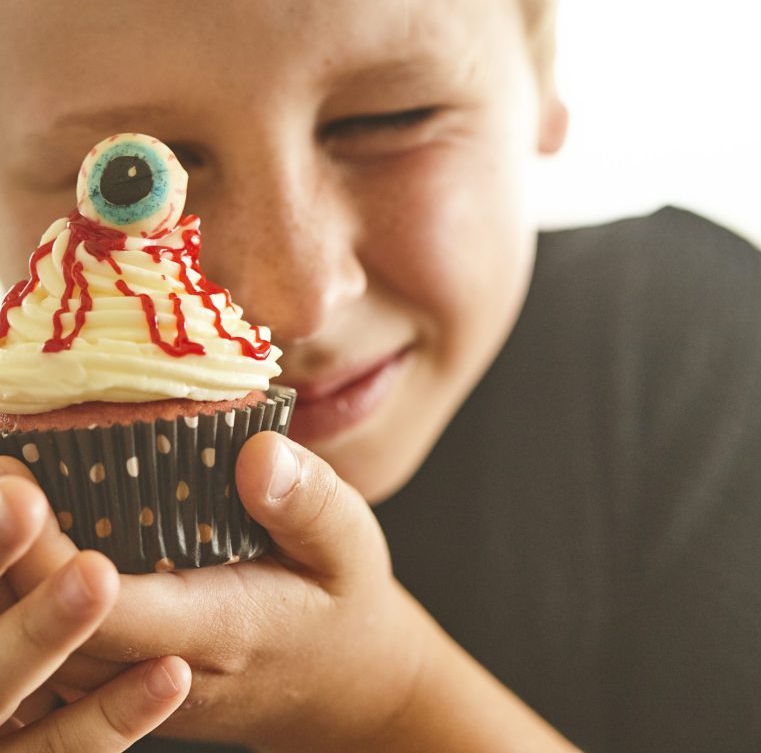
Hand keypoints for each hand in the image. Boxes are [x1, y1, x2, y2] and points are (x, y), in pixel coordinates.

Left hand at [3, 439, 427, 751]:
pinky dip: (33, 600)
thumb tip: (256, 452)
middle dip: (9, 560)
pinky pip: (64, 650)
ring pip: (50, 648)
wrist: (346, 684)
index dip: (52, 559)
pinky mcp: (130, 682)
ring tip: (6, 495)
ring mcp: (139, 686)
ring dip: (11, 580)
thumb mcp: (350, 545)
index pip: (112, 610)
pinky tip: (23, 545)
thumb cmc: (346, 603)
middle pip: (57, 635)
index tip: (20, 485)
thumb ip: (308, 503)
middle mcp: (163, 670)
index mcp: (221, 630)